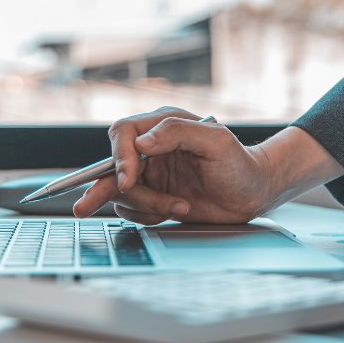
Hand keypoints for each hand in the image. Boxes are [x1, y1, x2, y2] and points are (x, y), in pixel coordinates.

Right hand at [72, 107, 279, 224]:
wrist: (252, 195)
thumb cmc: (239, 164)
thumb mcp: (215, 141)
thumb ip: (177, 133)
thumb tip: (140, 143)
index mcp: (163, 126)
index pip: (123, 133)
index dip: (118, 156)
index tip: (126, 180)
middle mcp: (152, 149)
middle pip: (112, 166)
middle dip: (108, 187)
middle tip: (91, 206)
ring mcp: (151, 174)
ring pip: (120, 193)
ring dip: (146, 205)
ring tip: (179, 207)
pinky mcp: (153, 197)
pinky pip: (131, 210)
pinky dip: (148, 216)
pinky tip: (175, 211)